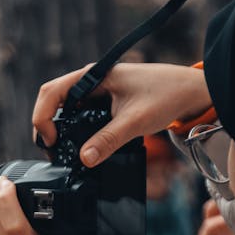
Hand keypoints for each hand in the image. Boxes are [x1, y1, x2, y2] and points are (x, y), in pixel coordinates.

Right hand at [32, 62, 210, 167]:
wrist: (191, 92)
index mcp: (93, 75)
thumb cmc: (167, 95)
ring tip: (63, 153)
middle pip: (54, 102)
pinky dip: (77, 132)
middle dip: (47, 126)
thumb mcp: (136, 121)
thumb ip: (110, 139)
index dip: (42, 117)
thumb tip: (84, 159)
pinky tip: (82, 148)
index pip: (51, 92)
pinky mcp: (107, 104)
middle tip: (53, 152)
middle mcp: (91, 81)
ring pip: (67, 111)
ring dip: (61, 131)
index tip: (51, 141)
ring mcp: (98, 92)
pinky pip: (82, 117)